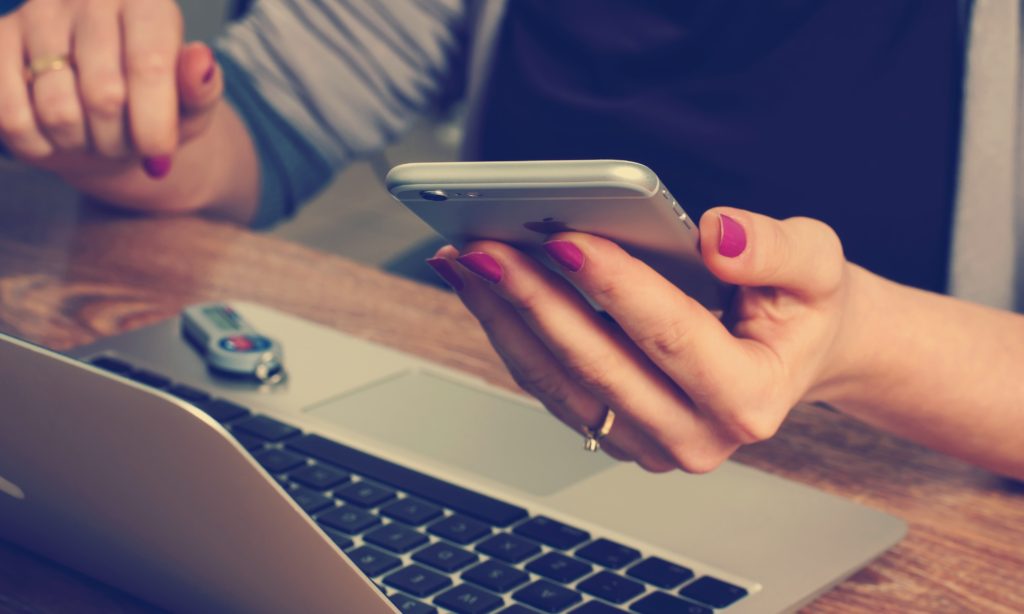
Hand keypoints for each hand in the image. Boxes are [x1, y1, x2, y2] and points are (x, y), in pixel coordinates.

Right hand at [0, 0, 221, 178]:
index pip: (148, 67)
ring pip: (58, 111)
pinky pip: (11, 116)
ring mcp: (38, 15)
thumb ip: (201, 89)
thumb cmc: (154, 107)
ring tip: (93, 135)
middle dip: (119, 140)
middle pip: (104, 95)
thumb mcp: (191, 106)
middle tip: (125, 143)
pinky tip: (55, 136)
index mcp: (147, 3)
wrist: (102, 115)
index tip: (159, 153)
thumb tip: (201, 61)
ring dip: (81, 144)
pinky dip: (38, 144)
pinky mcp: (0, 39)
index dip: (154, 123)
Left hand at [427, 207, 850, 472]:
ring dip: (505, 319)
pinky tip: (483, 288)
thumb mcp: (818, 265)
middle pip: (597, 365)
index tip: (564, 238)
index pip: (670, 336)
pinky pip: (550, 386)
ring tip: (467, 261)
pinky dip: (511, 333)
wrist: (794, 353)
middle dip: (534, 300)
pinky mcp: (615, 433)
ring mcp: (649, 444)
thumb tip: (716, 236)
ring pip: (559, 382)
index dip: (614, 286)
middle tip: (485, 247)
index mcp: (750, 399)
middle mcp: (696, 437)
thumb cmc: (802, 307)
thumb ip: (776, 249)